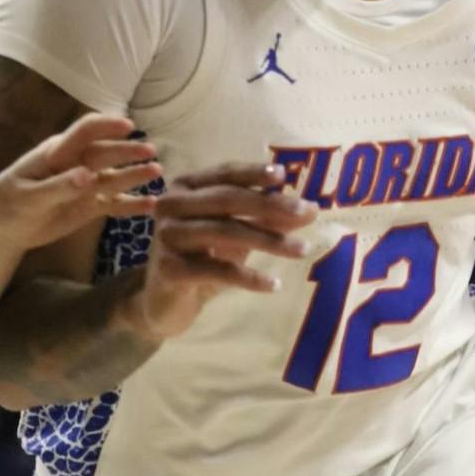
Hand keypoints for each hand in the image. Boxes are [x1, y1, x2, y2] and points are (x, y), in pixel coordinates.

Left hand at [0, 113, 159, 250]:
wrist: (2, 228)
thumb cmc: (8, 204)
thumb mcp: (27, 198)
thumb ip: (58, 187)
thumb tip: (88, 176)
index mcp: (57, 153)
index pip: (84, 132)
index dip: (105, 126)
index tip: (127, 125)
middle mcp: (76, 164)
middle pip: (105, 153)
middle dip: (127, 151)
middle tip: (150, 151)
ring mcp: (85, 185)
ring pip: (114, 177)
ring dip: (134, 174)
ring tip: (157, 172)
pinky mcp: (89, 205)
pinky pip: (114, 203)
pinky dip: (132, 205)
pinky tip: (151, 205)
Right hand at [130, 161, 316, 340]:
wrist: (163, 303)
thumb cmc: (203, 259)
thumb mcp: (237, 234)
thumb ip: (268, 218)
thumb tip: (310, 210)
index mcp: (185, 187)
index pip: (224, 173)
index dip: (253, 173)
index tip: (284, 174)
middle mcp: (170, 206)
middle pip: (226, 199)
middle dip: (270, 205)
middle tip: (307, 213)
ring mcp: (167, 237)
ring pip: (225, 232)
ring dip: (269, 241)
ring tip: (303, 250)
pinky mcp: (170, 269)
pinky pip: (218, 270)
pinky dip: (249, 277)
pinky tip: (274, 284)